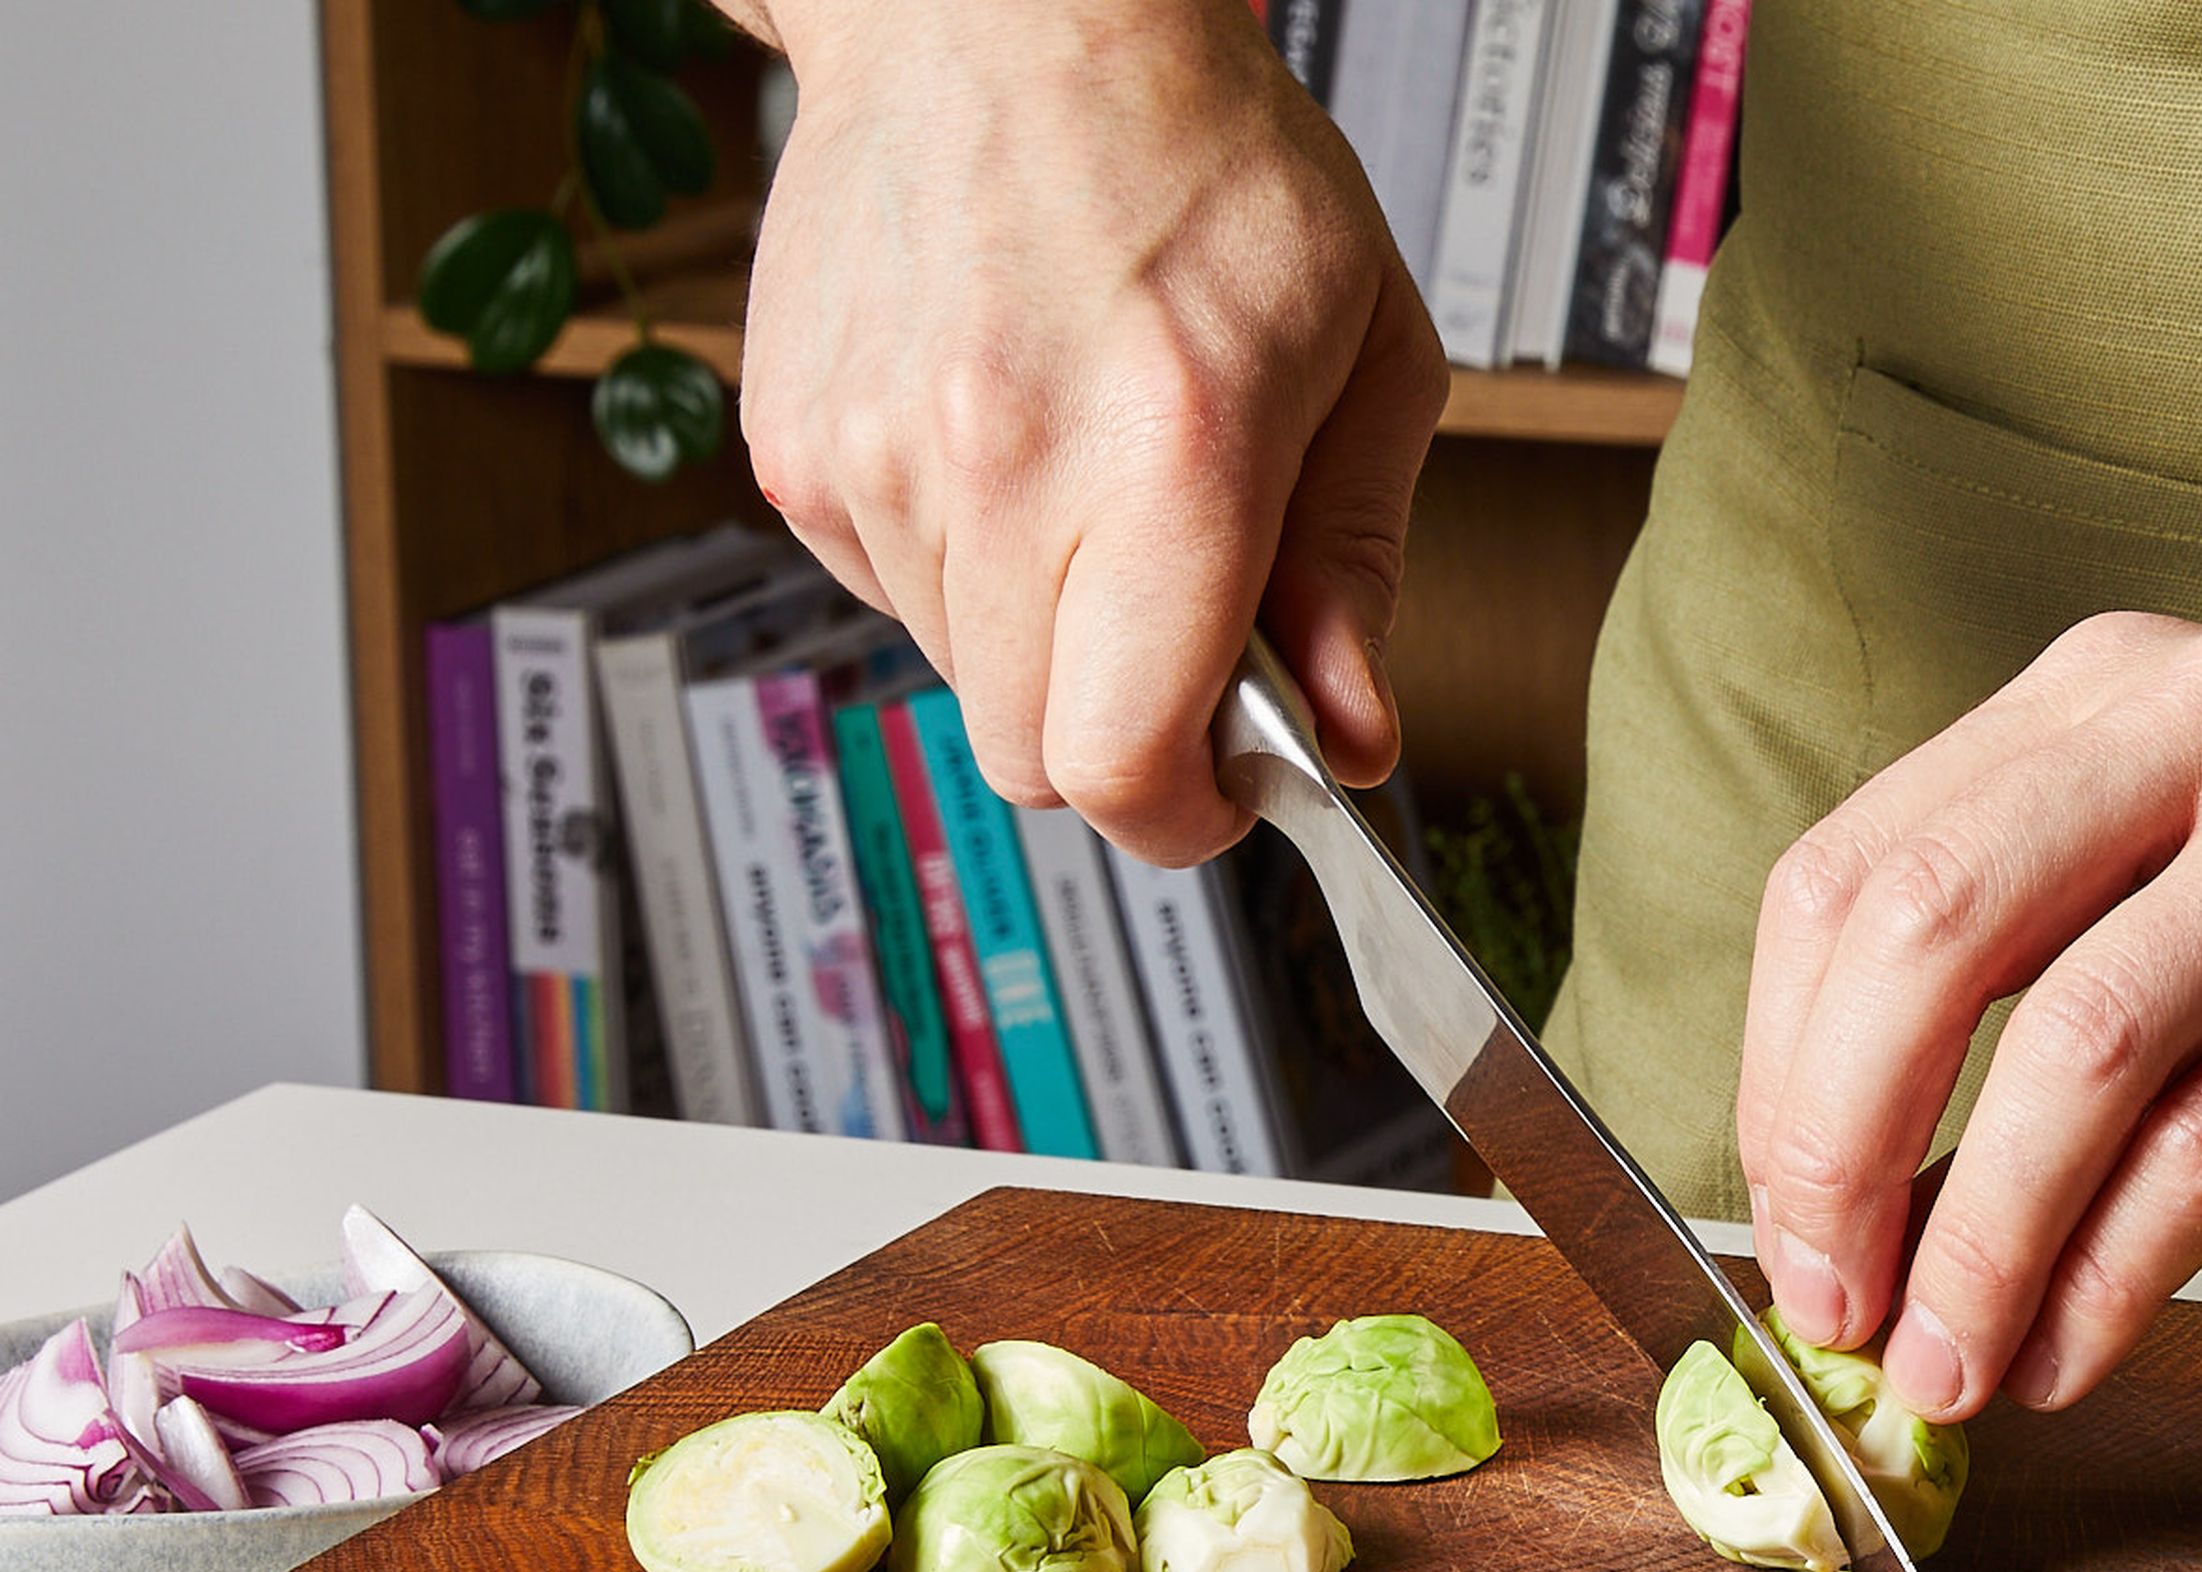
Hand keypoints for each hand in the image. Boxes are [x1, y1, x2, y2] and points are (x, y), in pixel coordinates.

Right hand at [728, 0, 1447, 857]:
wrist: (1002, 11)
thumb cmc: (1200, 161)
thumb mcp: (1365, 357)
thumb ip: (1356, 570)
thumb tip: (1349, 737)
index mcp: (1165, 457)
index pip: (1123, 763)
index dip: (1181, 818)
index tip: (1223, 795)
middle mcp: (998, 467)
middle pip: (1036, 757)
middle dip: (1120, 737)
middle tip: (1181, 638)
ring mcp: (874, 460)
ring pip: (964, 680)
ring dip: (1039, 638)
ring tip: (1088, 486)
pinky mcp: (793, 449)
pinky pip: (888, 594)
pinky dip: (958, 567)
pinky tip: (1005, 445)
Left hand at [1735, 612, 2201, 1419]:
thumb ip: (2070, 997)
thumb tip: (1879, 1206)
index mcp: (2133, 684)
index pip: (1857, 868)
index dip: (1780, 1072)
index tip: (1783, 1228)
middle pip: (1923, 930)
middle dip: (1835, 1152)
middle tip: (1830, 1311)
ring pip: (2075, 1046)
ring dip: (1977, 1244)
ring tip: (1945, 1371)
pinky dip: (2119, 1270)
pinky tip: (2078, 1351)